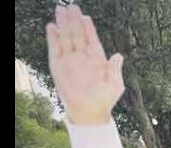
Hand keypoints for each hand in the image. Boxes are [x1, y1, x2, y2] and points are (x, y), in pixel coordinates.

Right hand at [46, 5, 124, 124]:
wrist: (89, 113)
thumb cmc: (104, 101)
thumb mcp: (115, 85)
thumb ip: (115, 70)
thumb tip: (119, 55)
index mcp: (97, 60)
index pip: (92, 39)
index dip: (88, 28)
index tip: (85, 16)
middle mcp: (83, 58)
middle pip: (78, 35)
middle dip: (74, 21)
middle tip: (71, 6)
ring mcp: (70, 61)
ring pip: (66, 38)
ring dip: (63, 25)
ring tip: (60, 10)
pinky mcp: (58, 66)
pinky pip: (55, 49)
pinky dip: (53, 38)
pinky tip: (52, 27)